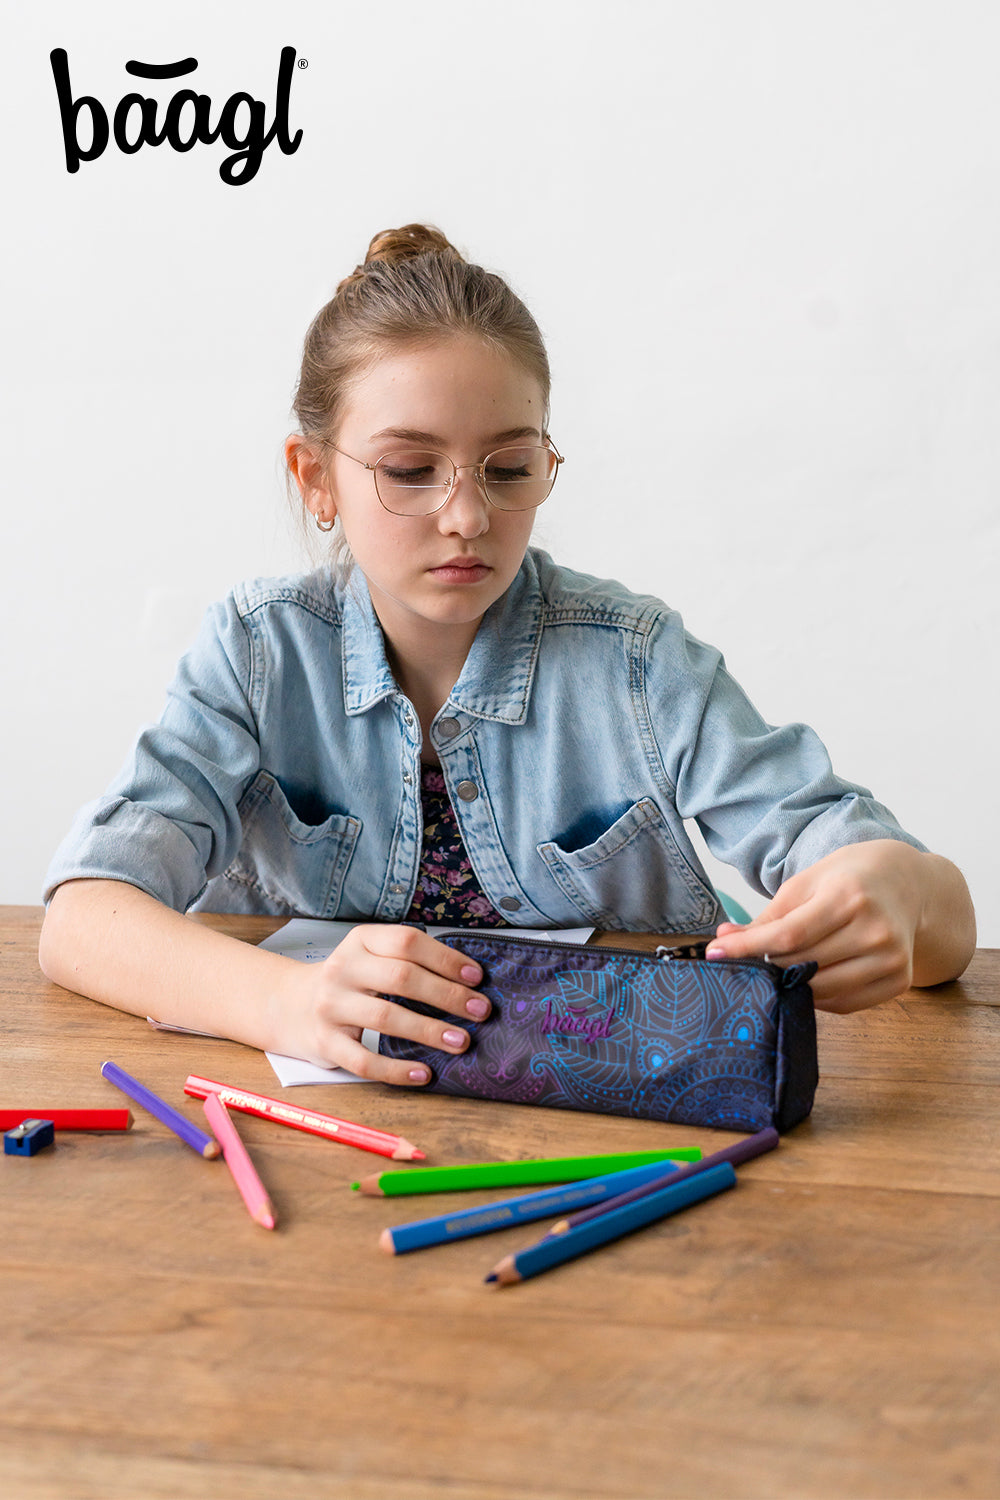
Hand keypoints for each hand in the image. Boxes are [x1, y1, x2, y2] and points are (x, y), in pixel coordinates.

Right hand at [275, 924, 489, 1082]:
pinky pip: (364, 1061)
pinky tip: (424, 1073)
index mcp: (360, 941)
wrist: (289, 1005)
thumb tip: (468, 982)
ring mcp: (330, 1006)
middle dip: (447, 995)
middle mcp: (342, 969)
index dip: (445, 959)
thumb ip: (408, 961)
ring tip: (462, 1041)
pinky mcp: (324, 1043)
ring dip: (429, 1031)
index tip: (476, 977)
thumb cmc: (348, 981)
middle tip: (480, 1010)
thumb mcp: (370, 956)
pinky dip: (397, 1070)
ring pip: (385, 1018)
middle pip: (401, 977)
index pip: (407, 941)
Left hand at [704, 841, 932, 1013]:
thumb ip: (769, 916)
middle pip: (804, 964)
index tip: (716, 954)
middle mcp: (876, 929)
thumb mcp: (807, 884)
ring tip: (776, 972)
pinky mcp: (899, 980)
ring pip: (822, 990)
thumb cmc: (849, 879)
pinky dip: (819, 997)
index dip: (748, 949)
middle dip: (766, 967)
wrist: (907, 884)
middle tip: (744, 964)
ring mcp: (891, 958)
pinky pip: (845, 1003)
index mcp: (849, 896)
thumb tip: (724, 939)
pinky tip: (808, 980)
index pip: (789, 934)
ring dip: (791, 985)